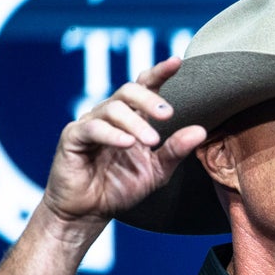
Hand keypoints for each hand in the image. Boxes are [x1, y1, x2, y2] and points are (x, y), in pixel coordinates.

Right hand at [42, 57, 205, 227]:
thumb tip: (201, 130)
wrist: (89, 212)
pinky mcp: (73, 137)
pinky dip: (112, 135)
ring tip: (151, 141)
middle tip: (168, 115)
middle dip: (150, 99)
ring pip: (113, 108)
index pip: (145, 86)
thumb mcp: (156, 171)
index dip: (159, 72)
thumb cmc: (120, 187)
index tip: (177, 62)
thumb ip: (175, 150)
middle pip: (129, 90)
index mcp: (132, 118)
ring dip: (136, 124)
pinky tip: (127, 143)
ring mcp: (90, 123)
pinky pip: (93, 128)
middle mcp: (111, 115)